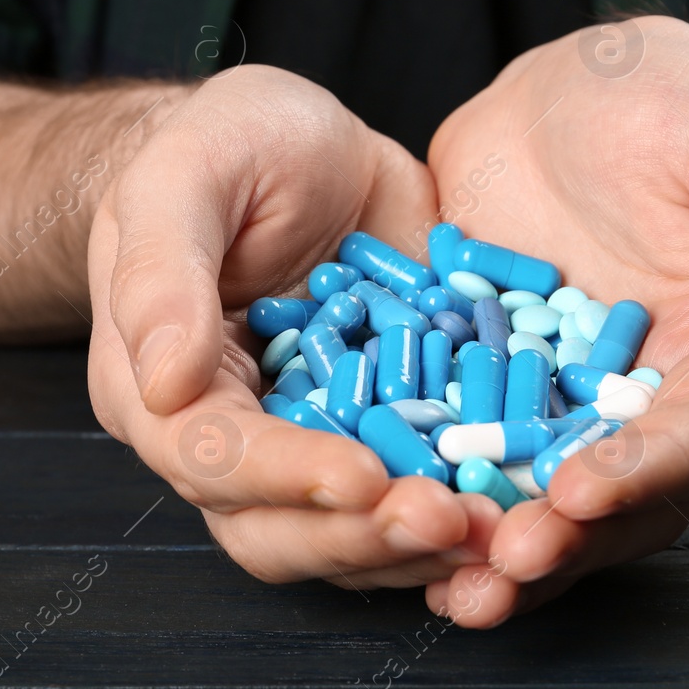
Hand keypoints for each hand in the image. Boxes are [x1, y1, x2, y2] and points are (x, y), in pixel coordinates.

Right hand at [86, 66, 496, 587]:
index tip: (364, 477)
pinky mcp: (389, 428)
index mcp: (164, 390)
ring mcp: (317, 441)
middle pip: (278, 529)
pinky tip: (527, 503)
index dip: (286, 479)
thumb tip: (165, 384)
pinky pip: (421, 488)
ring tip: (502, 528)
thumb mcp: (185, 175)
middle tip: (452, 521)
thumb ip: (161, 272)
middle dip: (364, 537)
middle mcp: (235, 439)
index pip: (211, 460)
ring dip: (423, 546)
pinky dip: (468, 506)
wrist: (299, 142)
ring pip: (352, 533)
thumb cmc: (223, 146)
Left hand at [424, 17, 688, 625]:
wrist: (594, 82)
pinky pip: (451, 431)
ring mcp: (551, 391)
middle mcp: (635, 400)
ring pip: (526, 484)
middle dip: (558, 539)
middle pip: (609, 496)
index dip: (643, 475)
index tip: (581, 496)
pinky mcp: (479, 367)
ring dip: (487, 538)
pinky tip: (374, 504)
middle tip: (498, 566)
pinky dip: (422, 473)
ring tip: (440, 583)